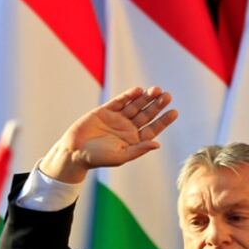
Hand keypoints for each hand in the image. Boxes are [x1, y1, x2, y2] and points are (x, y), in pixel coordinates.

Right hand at [38, 86, 178, 183]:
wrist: (74, 151)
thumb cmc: (97, 158)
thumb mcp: (120, 156)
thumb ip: (138, 150)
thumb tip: (157, 144)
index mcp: (133, 140)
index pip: (153, 128)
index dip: (164, 120)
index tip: (174, 112)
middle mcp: (127, 128)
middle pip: (146, 114)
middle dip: (156, 105)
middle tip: (167, 96)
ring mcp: (117, 118)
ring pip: (135, 105)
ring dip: (145, 98)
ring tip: (156, 90)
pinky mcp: (105, 110)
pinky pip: (119, 101)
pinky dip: (128, 95)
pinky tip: (138, 91)